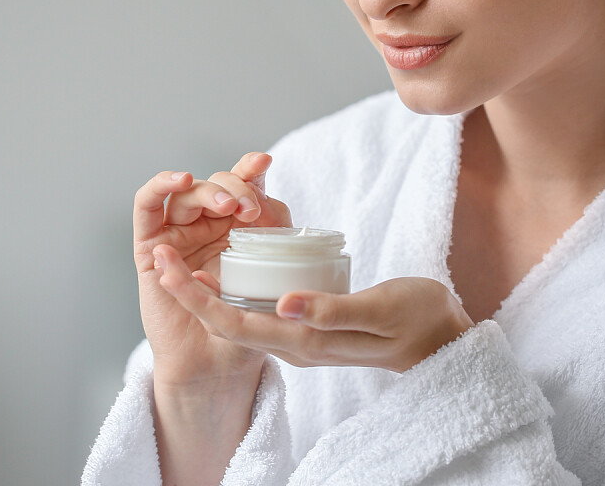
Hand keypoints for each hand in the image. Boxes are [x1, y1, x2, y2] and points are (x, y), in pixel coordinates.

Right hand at [133, 152, 292, 386]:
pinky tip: (181, 180)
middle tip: (252, 210)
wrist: (217, 363)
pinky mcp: (149, 247)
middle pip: (215, 185)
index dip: (250, 169)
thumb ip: (271, 241)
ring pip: (186, 192)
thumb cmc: (247, 325)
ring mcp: (176, 234)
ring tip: (229, 206)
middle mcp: (206, 226)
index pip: (242, 186)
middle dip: (236, 188)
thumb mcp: (269, 280)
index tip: (265, 163)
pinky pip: (146, 207)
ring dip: (208, 191)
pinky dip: (160, 186)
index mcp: (236, 228)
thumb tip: (274, 205)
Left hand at [156, 254, 472, 372]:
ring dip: (208, 292)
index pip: (236, 325)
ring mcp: (305, 338)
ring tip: (179, 259)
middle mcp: (298, 346)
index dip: (196, 300)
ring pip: (243, 317)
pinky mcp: (313, 327)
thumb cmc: (421, 320)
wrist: (448, 340)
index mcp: (307, 343)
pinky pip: (263, 311)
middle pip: (230, 322)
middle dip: (189, 295)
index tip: (163, 268)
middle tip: (156, 258)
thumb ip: (332, 310)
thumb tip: (285, 303)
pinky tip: (231, 265)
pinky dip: (238, 289)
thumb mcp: (381, 310)